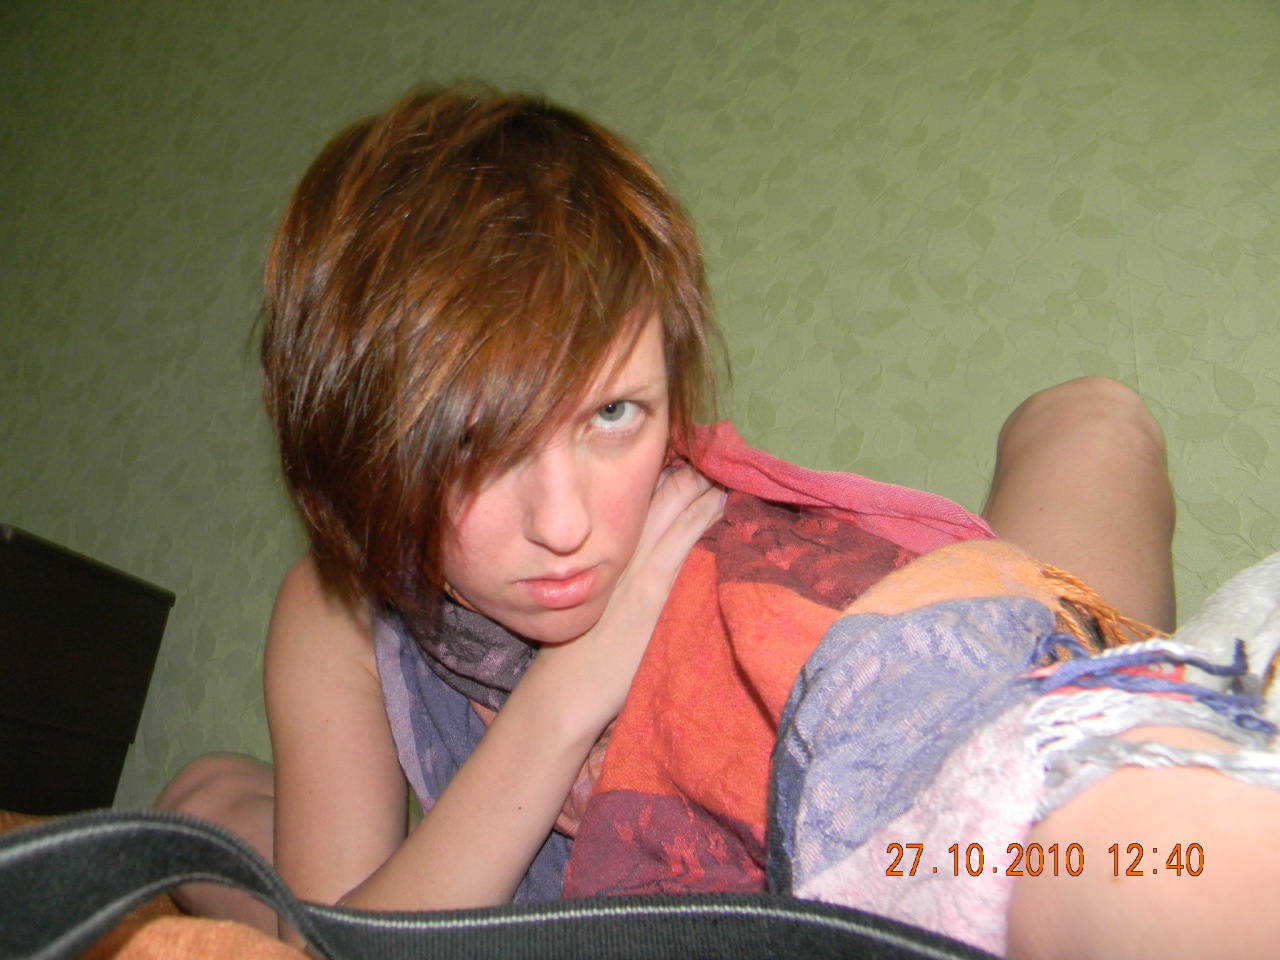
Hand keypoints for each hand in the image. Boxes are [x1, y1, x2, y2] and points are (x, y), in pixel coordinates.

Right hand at [531, 465, 724, 732]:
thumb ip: (616, 570)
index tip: (696, 462)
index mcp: (602, 544)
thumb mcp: (593, 598)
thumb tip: (644, 549)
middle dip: (695, 470)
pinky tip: (724, 503)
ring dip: (706, 486)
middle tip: (721, 463)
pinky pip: (686, 534)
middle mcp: (618, 544)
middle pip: (662, 486)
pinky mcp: (653, 587)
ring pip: (677, 501)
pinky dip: (707, 513)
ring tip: (730, 476)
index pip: (641, 490)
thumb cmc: (576, 649)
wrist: (564, 691)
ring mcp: (637, 563)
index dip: (672, 471)